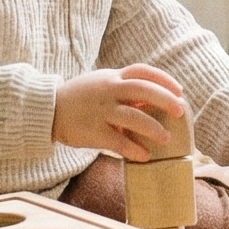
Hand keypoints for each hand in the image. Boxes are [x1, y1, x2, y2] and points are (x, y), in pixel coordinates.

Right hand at [54, 64, 185, 161]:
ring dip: (153, 128)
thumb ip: (124, 88)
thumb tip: (154, 99)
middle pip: (143, 90)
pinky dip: (134, 149)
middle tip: (180, 111)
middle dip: (165, 100)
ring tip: (166, 139)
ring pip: (133, 117)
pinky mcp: (93, 131)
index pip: (143, 72)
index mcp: (112, 77)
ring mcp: (101, 110)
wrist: (48, 110)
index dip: (164, 79)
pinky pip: (118, 141)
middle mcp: (108, 90)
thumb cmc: (81, 97)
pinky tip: (144, 156)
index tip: (179, 90)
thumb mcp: (101, 84)